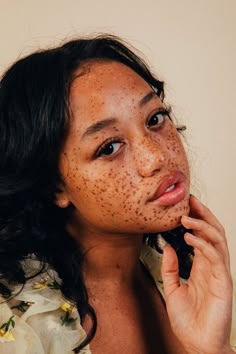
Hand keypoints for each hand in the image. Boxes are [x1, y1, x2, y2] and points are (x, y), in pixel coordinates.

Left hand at [161, 195, 232, 353]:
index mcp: (201, 266)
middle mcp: (211, 266)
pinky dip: (204, 244)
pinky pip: (216, 257)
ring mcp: (219, 273)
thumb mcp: (172, 289)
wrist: (196, 344)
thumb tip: (168, 246)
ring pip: (217, 240)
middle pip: (212, 232)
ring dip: (202, 225)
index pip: (201, 236)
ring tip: (185, 217)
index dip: (195, 219)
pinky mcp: (223, 282)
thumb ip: (170, 267)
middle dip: (203, 214)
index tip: (183, 206)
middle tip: (189, 201)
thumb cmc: (187, 320)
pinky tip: (190, 236)